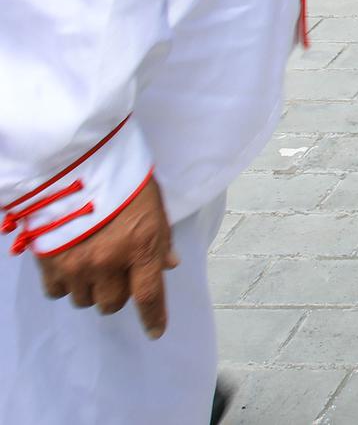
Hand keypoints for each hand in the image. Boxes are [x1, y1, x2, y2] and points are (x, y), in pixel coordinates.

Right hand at [38, 177, 177, 338]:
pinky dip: (65, 284)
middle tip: (118, 272)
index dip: (153, 318)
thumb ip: (161, 239)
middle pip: (113, 303)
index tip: (155, 332)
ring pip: (84, 300)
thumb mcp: (154, 206)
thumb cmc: (123, 180)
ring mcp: (76, 265)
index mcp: (141, 247)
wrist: (75, 164)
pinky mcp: (48, 262)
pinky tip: (70, 265)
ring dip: (91, 288)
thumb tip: (169, 265)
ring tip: (92, 264)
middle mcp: (108, 263)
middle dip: (118, 292)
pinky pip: (57, 291)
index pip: (149, 296)